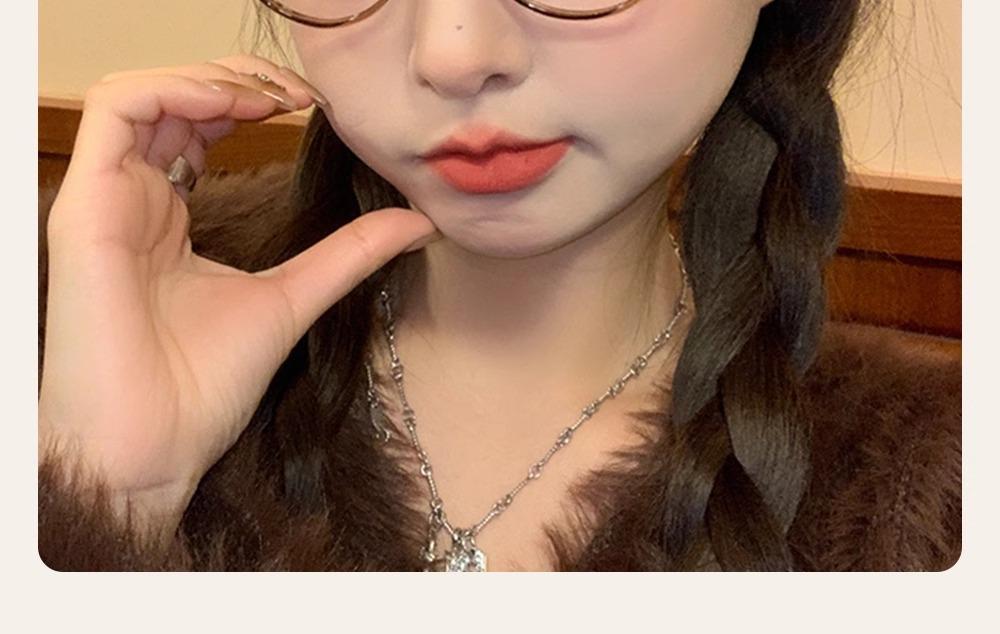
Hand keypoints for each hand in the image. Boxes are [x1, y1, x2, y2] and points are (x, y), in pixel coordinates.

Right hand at [38, 55, 439, 525]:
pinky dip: (176, 89)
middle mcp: (133, 202)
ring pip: (140, 95)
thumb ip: (349, 255)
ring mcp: (106, 201)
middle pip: (171, 102)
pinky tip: (235, 104)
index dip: (249, 102)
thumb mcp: (294, 299)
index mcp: (168, 221)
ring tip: (272, 95)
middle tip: (299, 91)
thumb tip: (417, 222)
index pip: (196, 131)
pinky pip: (117, 112)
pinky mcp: (86, 205)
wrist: (155, 448)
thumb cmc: (202, 388)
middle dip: (236, 80)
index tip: (311, 108)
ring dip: (210, 78)